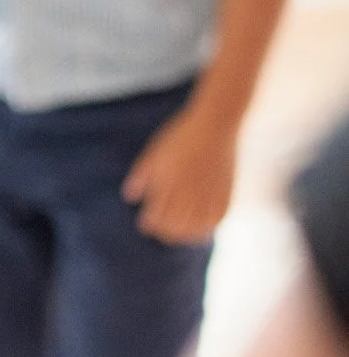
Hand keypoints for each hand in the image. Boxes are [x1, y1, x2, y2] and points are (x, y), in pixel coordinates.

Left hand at [123, 104, 239, 244]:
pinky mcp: (226, 189)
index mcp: (169, 182)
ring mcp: (209, 191)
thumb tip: (130, 197)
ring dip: (187, 235)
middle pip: (176, 225)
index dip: (151, 224)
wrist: (216, 121)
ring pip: (197, 225)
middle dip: (166, 232)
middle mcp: (189, 190)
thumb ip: (142, 175)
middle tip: (162, 232)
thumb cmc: (181, 136)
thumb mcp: (154, 153)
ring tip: (180, 235)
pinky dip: (209, 227)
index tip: (147, 223)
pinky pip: (218, 216)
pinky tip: (202, 230)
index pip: (157, 216)